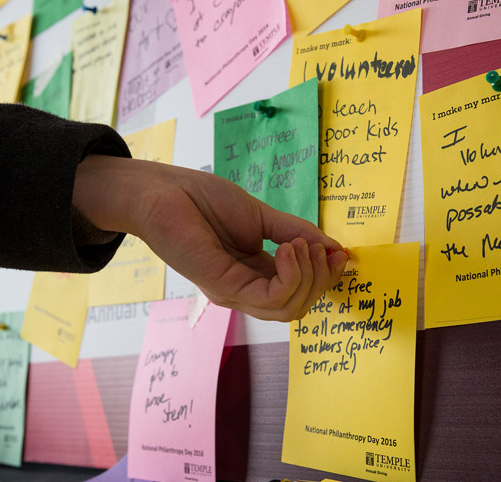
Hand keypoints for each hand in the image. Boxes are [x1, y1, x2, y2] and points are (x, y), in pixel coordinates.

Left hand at [72, 154, 348, 320]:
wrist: (161, 191)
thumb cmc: (202, 199)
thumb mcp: (262, 216)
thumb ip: (297, 232)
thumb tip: (336, 249)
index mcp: (255, 274)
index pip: (300, 293)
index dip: (325, 277)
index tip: (339, 253)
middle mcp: (244, 290)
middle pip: (298, 307)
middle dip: (321, 279)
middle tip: (317, 247)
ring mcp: (232, 292)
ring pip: (288, 309)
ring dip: (308, 276)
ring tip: (299, 245)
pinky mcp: (223, 287)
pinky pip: (271, 298)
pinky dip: (291, 276)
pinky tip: (288, 250)